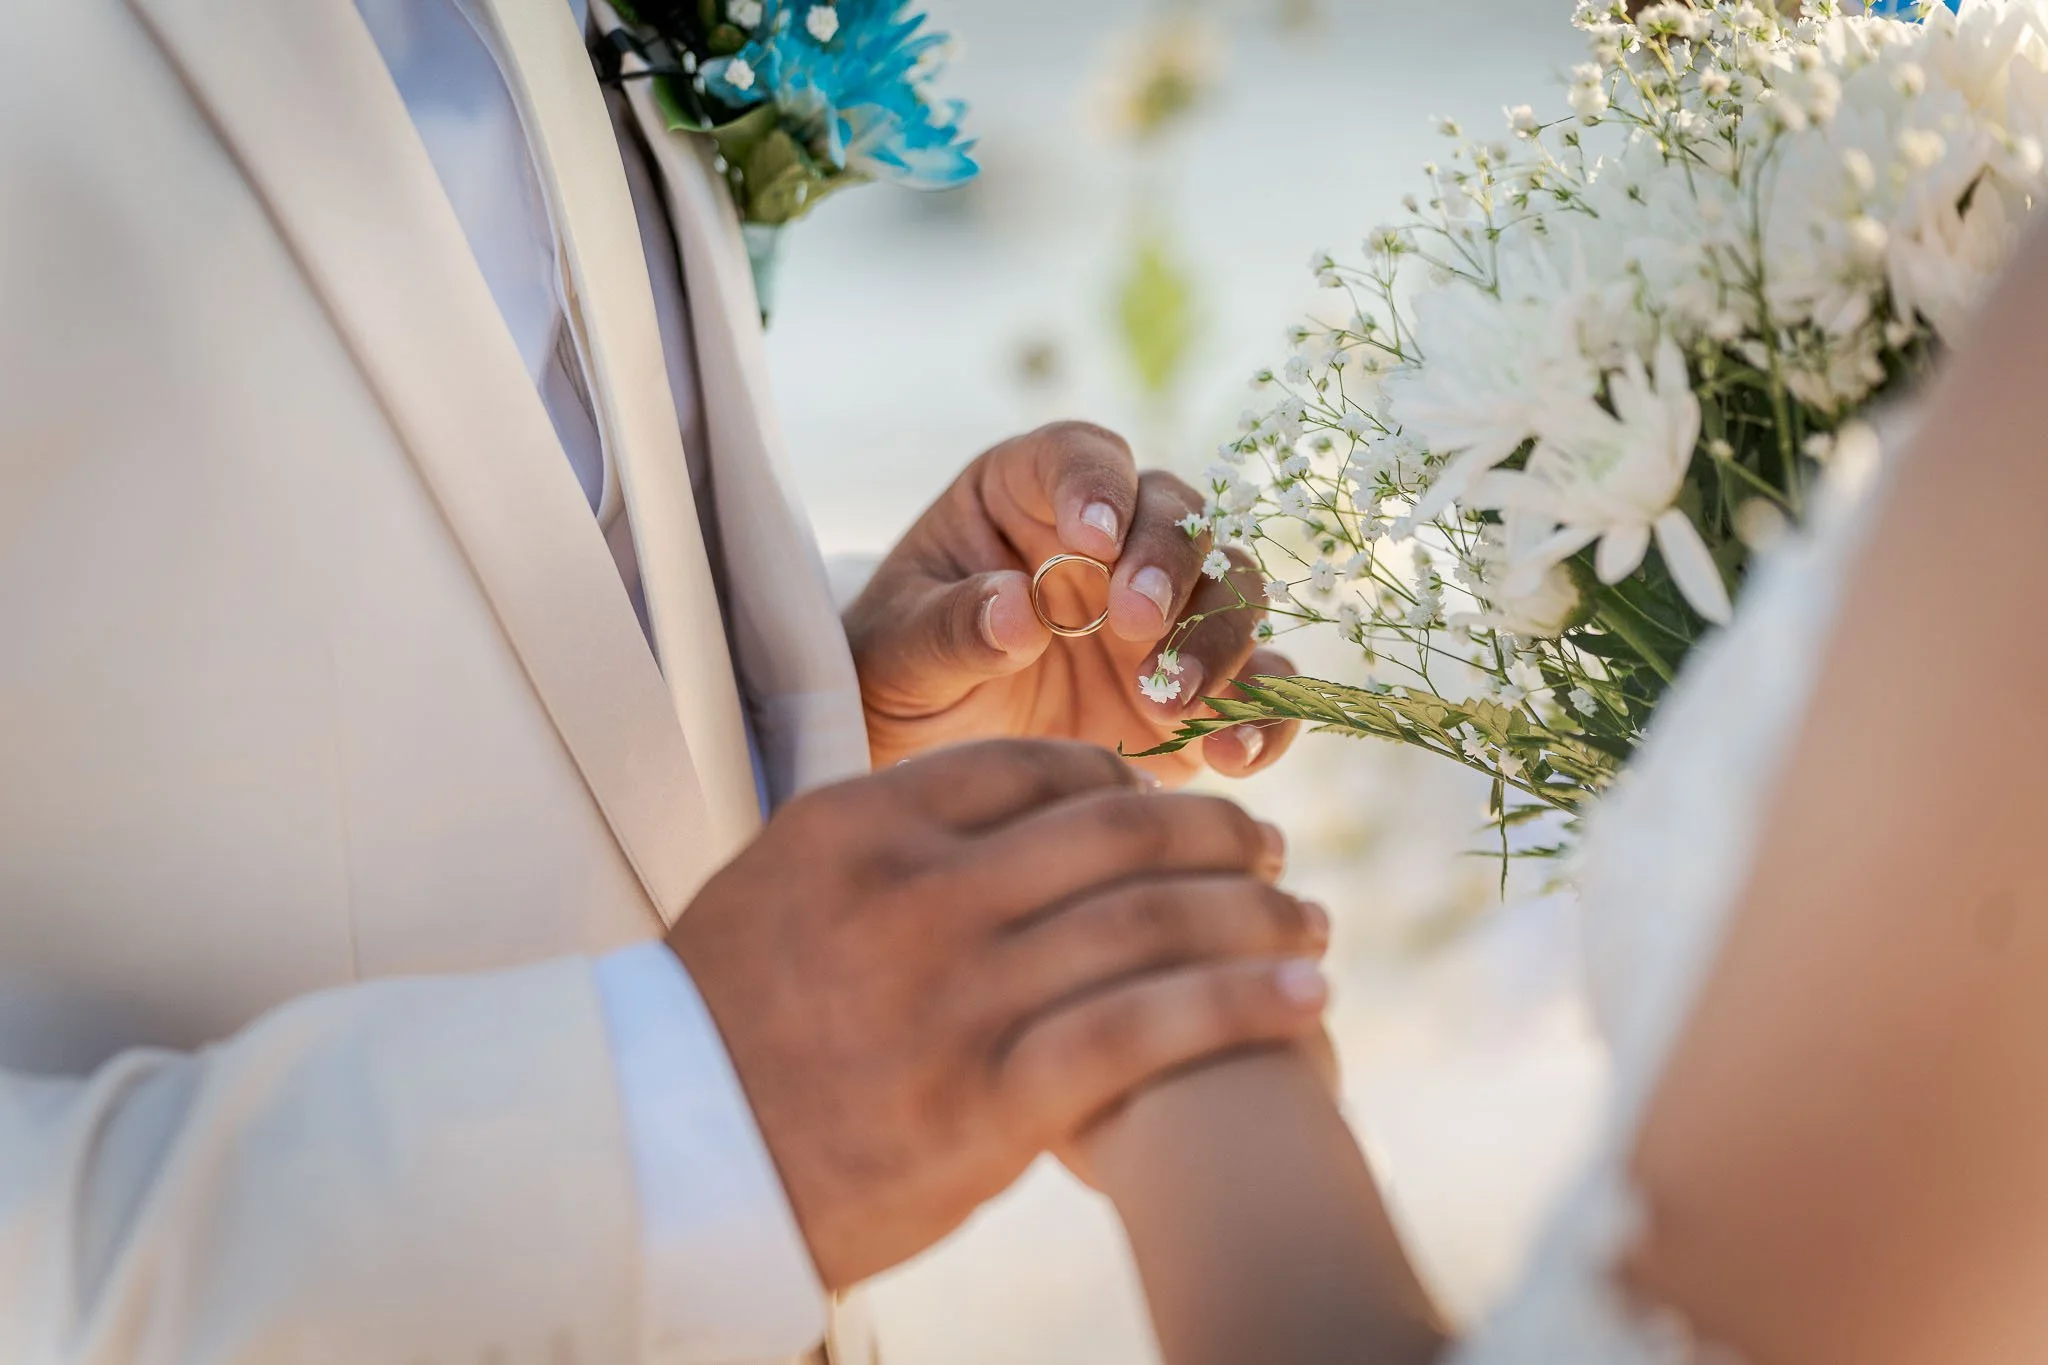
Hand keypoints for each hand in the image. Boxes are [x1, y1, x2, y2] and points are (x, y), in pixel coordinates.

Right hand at [668, 739, 1330, 1290]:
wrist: (661, 1163)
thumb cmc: (724, 1025)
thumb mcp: (784, 887)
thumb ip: (892, 843)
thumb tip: (996, 826)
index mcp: (863, 823)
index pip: (1038, 769)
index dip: (1135, 782)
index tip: (1176, 803)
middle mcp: (916, 890)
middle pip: (1117, 831)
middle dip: (1217, 834)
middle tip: (1271, 849)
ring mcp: (953, 991)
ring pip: (1150, 921)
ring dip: (1255, 916)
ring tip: (1309, 924)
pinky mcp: (987, 1099)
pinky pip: (1145, 1030)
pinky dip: (1240, 1005)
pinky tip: (1302, 1001)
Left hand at [844, 422, 1302, 784]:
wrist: (925, 758)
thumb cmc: (899, 678)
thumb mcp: (899, 656)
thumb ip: (951, 630)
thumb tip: (1017, 609)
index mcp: (1027, 495)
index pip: (1080, 456)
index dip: (1095, 486)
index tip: (1088, 539)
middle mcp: (1114, 541)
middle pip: (1178, 516)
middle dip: (1168, 564)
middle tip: (1136, 623)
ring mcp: (1167, 613)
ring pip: (1232, 592)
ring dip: (1218, 639)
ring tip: (1170, 702)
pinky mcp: (1200, 687)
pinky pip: (1258, 688)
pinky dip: (1262, 715)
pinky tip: (1234, 755)